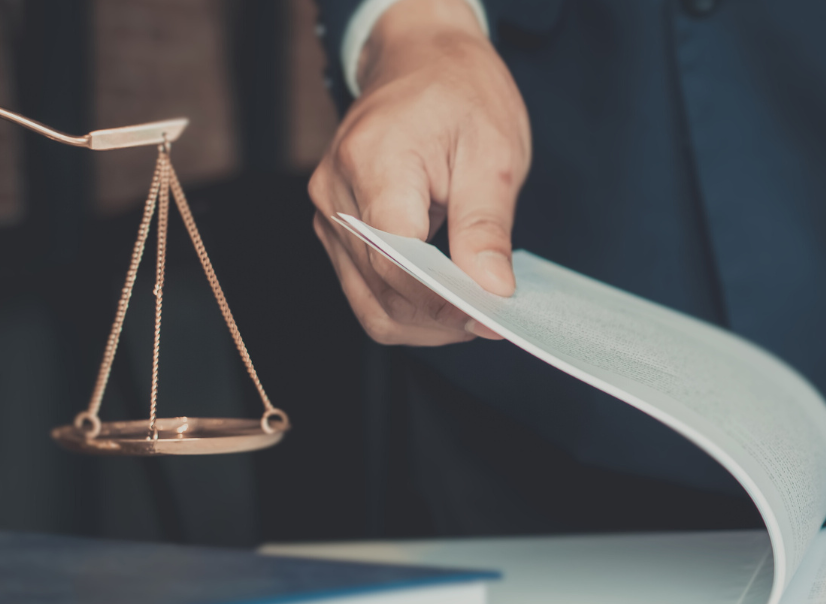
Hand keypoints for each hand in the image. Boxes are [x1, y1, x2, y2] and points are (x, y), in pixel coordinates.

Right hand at [308, 0, 530, 345]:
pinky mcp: (337, 228)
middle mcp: (335, 192)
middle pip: (381, 291)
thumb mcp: (494, 152)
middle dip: (441, 318)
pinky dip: (411, 305)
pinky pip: (368, 289)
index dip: (443, 303)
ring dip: (426, 321)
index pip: (396, 262)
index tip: (490, 319)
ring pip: (370, 303)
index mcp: (372, 163)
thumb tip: (490, 289)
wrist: (422, 60)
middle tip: (496, 318)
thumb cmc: (460, 94)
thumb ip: (486, 226)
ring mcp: (329, 212)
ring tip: (477, 310)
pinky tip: (450, 296)